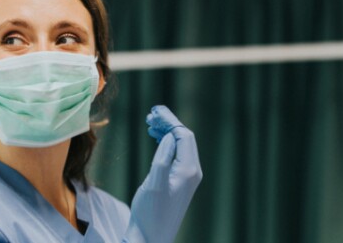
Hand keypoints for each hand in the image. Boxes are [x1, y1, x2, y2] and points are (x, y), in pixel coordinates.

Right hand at [122, 106, 202, 242]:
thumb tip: (169, 136)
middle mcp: (192, 171)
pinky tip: (155, 138)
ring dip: (166, 132)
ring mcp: (188, 177)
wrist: (151, 237)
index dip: (170, 121)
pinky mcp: (180, 181)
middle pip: (184, 138)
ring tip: (150, 123)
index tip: (154, 111)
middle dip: (168, 124)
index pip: (184, 135)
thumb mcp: (154, 183)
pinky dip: (166, 144)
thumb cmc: (150, 213)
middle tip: (150, 114)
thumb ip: (163, 158)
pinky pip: (176, 155)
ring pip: (180, 145)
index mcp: (189, 170)